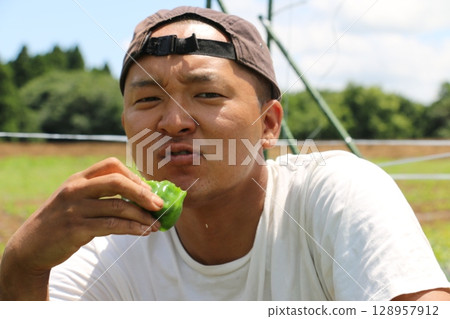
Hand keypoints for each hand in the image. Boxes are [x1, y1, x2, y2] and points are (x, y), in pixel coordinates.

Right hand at [0, 157, 162, 299]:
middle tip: (160, 205)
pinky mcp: (76, 228)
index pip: (111, 165)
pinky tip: (143, 232)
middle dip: (143, 193)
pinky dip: (132, 228)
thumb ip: (101, 194)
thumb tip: (141, 196)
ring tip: (156, 224)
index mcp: (79, 178)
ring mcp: (75, 208)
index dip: (133, 175)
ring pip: (118, 206)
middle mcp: (76, 189)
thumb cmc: (62, 221)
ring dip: (142, 216)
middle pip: (118, 182)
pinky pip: (112, 225)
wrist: (31, 245)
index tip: (148, 189)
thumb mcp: (76, 200)